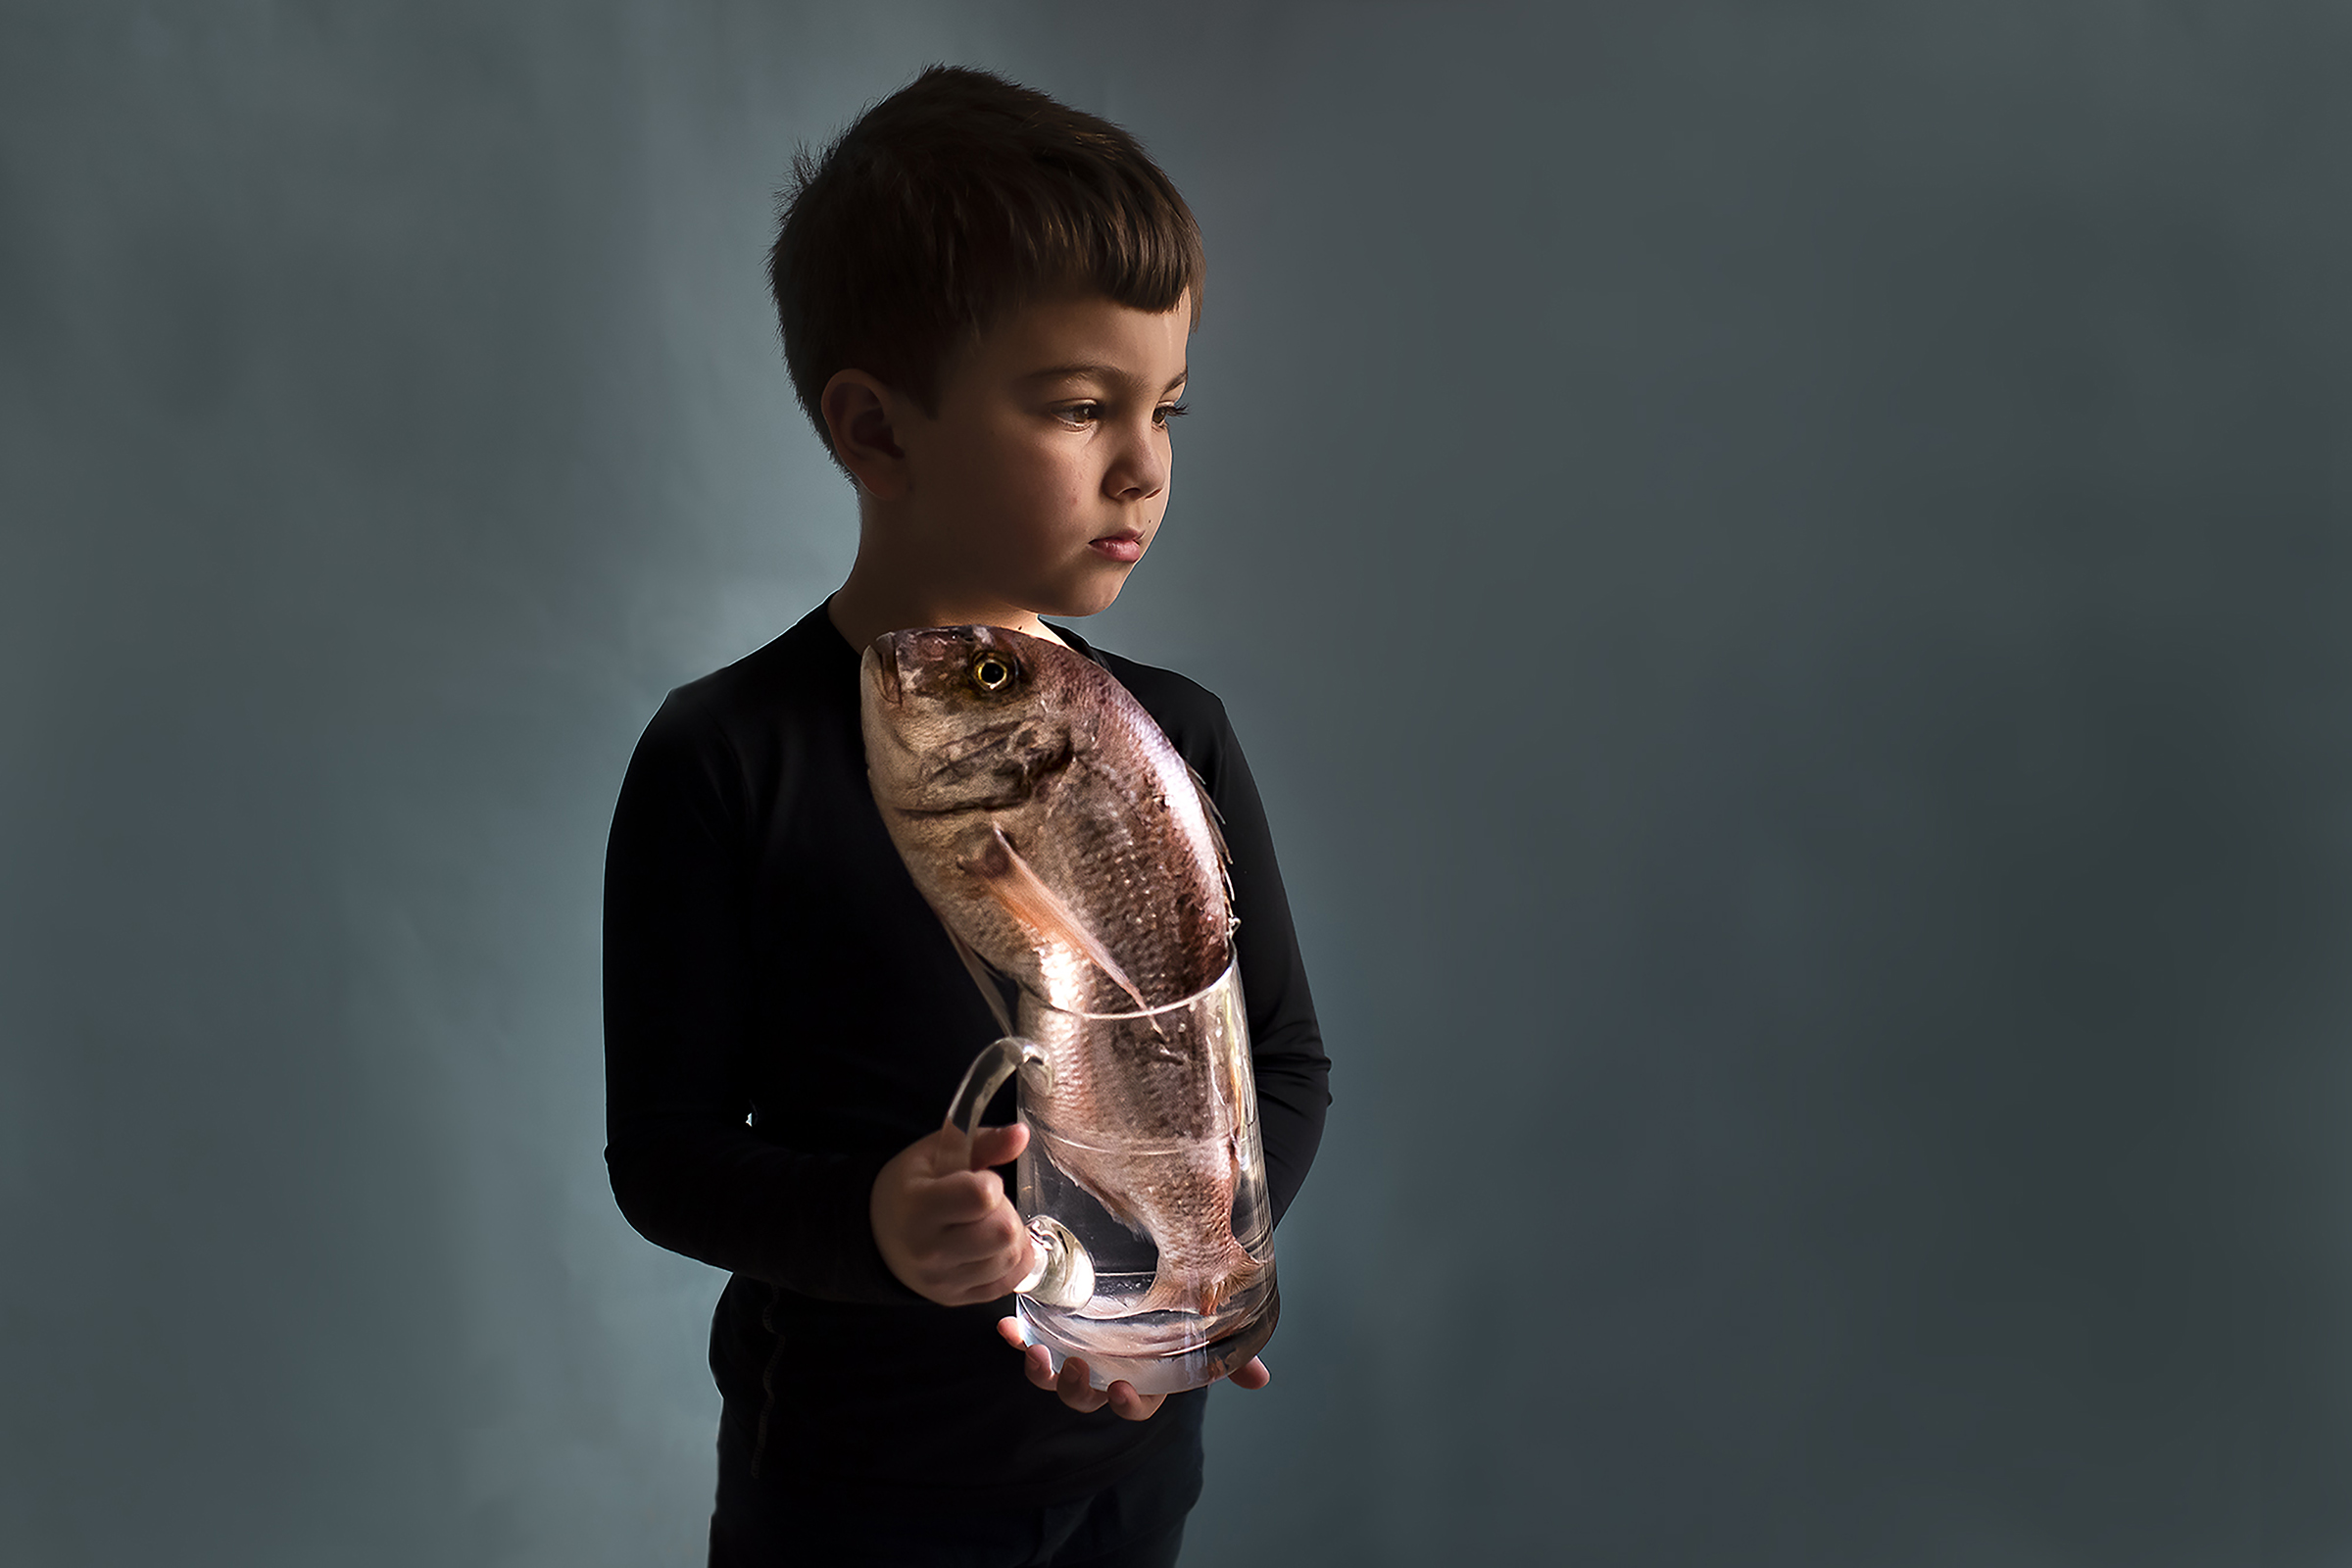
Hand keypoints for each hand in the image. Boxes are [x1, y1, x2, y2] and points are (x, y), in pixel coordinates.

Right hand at [871, 1121, 1034, 1306]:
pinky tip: (995, 1246)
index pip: (983, 1197)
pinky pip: (1009, 1283)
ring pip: (1011, 1258)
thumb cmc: (911, 1188)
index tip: (978, 1181)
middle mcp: (929, 1251)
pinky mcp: (956, 1299)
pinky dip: (1012, 1261)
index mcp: (919, 1207)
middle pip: (1005, 1231)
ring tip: (989, 1224)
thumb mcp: (938, 1153)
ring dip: (1011, 1237)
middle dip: (1006, 1211)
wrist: (879, 1234)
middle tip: (987, 1206)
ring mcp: (943, 1281)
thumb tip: (1022, 1134)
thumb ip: (985, 1141)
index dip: (990, 1183)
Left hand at [995, 1316, 1270, 1420]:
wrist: (1143, 1275)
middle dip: (1076, 1389)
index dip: (1126, 1404)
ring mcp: (1074, 1354)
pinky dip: (1016, 1338)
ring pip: (1053, 1378)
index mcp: (1141, 1379)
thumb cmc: (1178, 1315)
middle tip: (1073, 1367)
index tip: (1121, 1389)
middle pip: (1086, 1398)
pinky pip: (1028, 1341)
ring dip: (1041, 1371)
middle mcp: (1104, 1373)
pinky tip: (1003, 1326)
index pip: (1135, 1405)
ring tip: (1035, 1353)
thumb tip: (1261, 1380)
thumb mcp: (1204, 1332)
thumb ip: (1229, 1356)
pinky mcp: (1051, 1330)